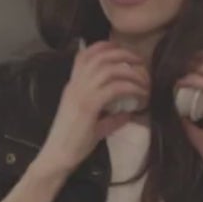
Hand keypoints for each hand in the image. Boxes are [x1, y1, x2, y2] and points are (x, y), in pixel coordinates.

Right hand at [40, 42, 149, 172]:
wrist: (58, 155)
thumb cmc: (73, 142)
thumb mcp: (94, 125)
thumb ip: (110, 117)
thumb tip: (128, 113)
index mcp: (73, 85)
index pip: (85, 54)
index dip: (105, 46)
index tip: (123, 50)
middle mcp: (75, 84)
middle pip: (100, 56)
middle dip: (123, 53)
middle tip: (139, 60)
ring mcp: (81, 93)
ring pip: (109, 69)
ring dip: (130, 71)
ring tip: (143, 79)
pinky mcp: (89, 105)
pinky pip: (114, 88)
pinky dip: (130, 88)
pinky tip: (140, 95)